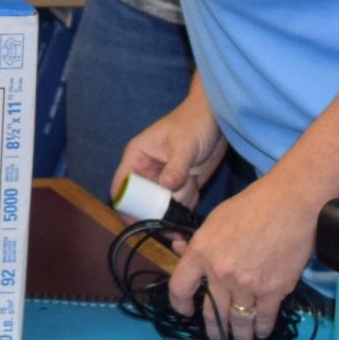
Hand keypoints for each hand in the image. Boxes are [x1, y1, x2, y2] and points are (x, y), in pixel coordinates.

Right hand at [115, 90, 229, 207]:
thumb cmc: (194, 122)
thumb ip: (176, 167)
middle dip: (158, 208)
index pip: (122, 185)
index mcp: (137, 156)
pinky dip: (189, 202)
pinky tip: (196, 183)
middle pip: (142, 202)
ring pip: (164, 206)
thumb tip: (166, 189)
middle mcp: (147, 171)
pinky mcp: (181, 186)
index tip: (138, 220)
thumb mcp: (184, 144)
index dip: (125, 204)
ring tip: (191, 181)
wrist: (216, 119)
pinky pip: (180, 205)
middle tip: (174, 207)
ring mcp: (164, 180)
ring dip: (178, 203)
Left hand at [167, 177, 318, 339]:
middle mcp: (221, 273)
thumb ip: (197, 242)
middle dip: (214, 330)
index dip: (179, 304)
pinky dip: (262, 329)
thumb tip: (179, 250)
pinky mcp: (273, 291)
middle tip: (217, 337)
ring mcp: (247, 284)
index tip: (185, 311)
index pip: (179, 287)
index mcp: (201, 251)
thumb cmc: (251, 206)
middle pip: (211, 313)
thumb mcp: (214, 219)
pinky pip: (264, 319)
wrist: (289, 204)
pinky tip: (260, 332)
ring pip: (238, 322)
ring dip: (238, 336)